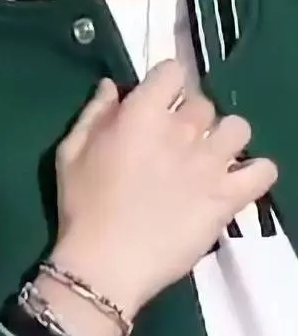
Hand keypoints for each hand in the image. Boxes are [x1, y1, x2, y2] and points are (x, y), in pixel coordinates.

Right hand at [48, 59, 277, 319]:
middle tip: (176, 140)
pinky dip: (256, 171)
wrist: (105, 264)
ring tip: (210, 158)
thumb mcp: (71, 151)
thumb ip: (94, 112)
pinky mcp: (227, 197)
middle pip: (203, 102)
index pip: (172, 71)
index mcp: (142, 113)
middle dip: (190, 115)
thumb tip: (112, 86)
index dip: (166, 83)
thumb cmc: (82, 205)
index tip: (158, 101)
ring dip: (225, 137)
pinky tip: (237, 181)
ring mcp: (209, 163)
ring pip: (238, 128)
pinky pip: (263, 171)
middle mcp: (181, 130)